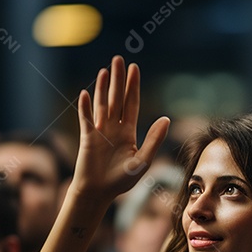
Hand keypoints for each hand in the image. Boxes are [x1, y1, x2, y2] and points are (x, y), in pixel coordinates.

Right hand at [71, 55, 169, 203]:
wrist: (99, 193)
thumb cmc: (121, 181)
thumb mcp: (143, 160)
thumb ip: (154, 140)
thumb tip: (166, 119)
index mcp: (128, 132)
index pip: (131, 104)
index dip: (133, 86)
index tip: (134, 68)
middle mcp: (113, 128)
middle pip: (116, 99)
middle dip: (118, 80)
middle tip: (119, 59)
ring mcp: (99, 131)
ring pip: (102, 104)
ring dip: (103, 88)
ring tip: (106, 70)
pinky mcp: (87, 138)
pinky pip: (86, 119)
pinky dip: (85, 107)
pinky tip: (86, 93)